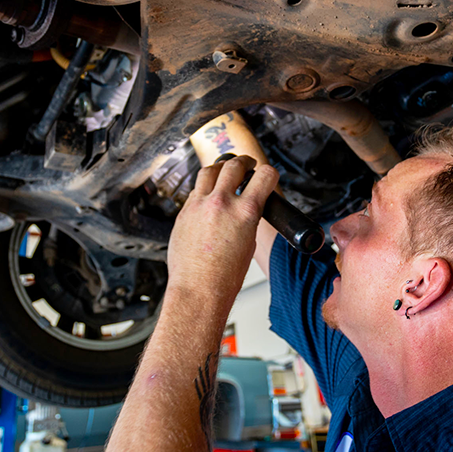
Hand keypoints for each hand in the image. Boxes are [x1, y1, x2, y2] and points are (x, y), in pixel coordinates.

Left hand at [167, 155, 278, 305]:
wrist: (199, 289)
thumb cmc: (225, 275)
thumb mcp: (249, 242)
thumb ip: (248, 217)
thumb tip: (245, 206)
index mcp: (244, 212)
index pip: (265, 176)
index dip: (269, 173)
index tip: (267, 175)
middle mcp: (220, 203)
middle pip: (232, 165)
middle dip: (244, 162)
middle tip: (247, 165)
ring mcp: (198, 206)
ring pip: (209, 171)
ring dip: (220, 168)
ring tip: (225, 171)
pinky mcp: (183, 213)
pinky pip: (195, 191)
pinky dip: (204, 189)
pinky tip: (208, 196)